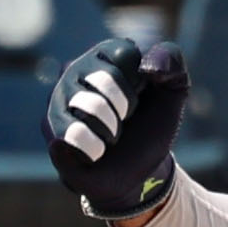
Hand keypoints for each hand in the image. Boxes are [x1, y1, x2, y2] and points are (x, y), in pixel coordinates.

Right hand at [46, 36, 188, 222]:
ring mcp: (58, 103)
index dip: (140, 81)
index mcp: (102, 55)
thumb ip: (171, 60)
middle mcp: (74, 72)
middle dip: (126, 107)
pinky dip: (95, 149)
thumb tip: (146, 68)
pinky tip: (95, 153)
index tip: (140, 94)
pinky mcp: (52, 134)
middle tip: (124, 118)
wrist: (140, 173)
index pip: (123, 53)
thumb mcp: (174, 89)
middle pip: (105, 80)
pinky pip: (72, 136)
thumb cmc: (151, 126)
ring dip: (112, 130)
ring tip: (110, 137)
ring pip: (89, 107)